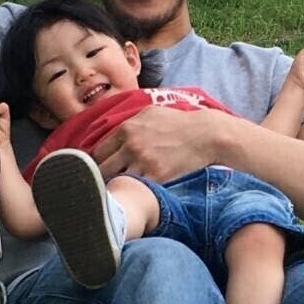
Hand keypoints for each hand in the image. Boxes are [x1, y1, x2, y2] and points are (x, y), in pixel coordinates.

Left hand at [94, 105, 224, 181]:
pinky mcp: (156, 176)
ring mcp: (142, 162)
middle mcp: (130, 145)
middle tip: (110, 181)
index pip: (98, 152)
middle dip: (104, 176)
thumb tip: (115, 131)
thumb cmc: (179, 123)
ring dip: (120, 185)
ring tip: (124, 187)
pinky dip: (137, 190)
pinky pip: (138, 187)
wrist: (206, 135)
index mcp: (126, 129)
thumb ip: (130, 122)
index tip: (104, 168)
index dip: (99, 162)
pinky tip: (140, 190)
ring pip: (117, 181)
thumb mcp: (150, 113)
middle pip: (102, 168)